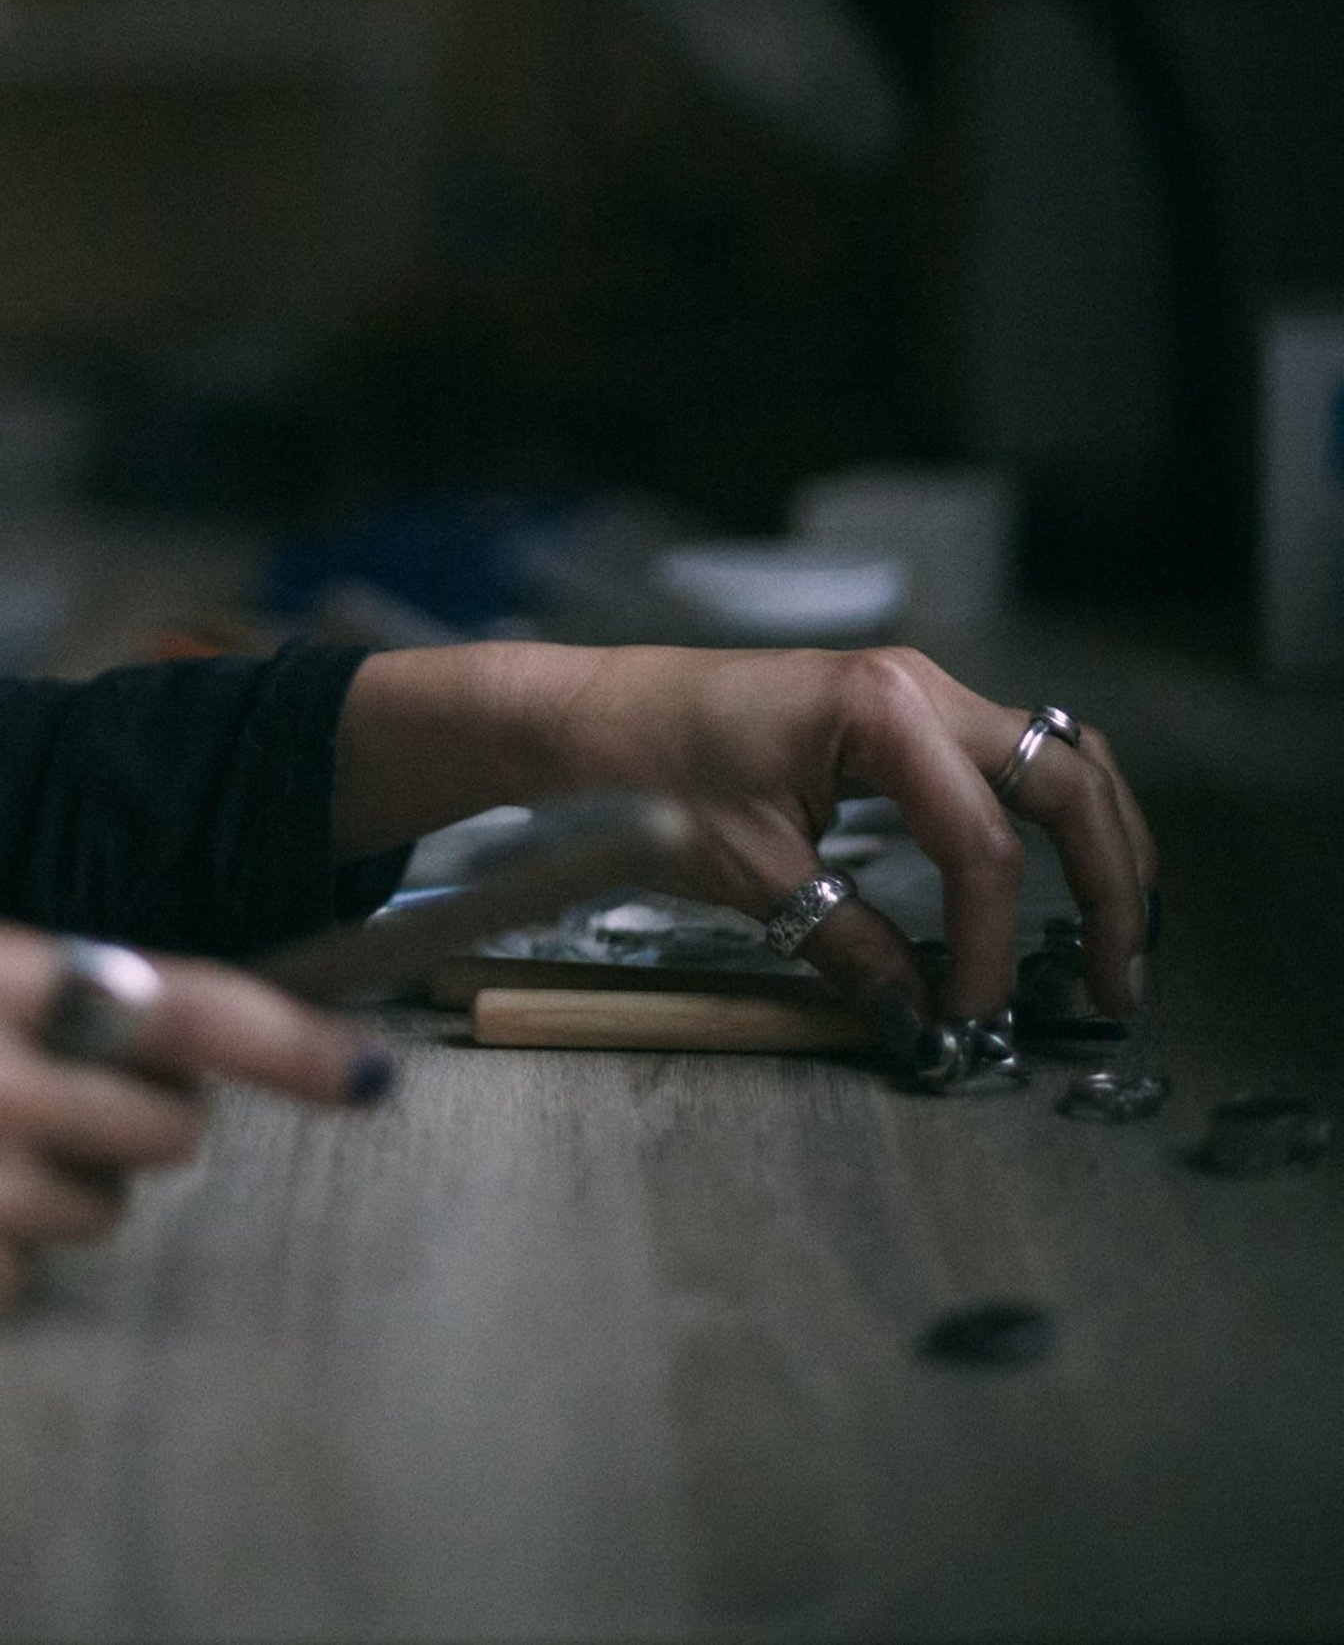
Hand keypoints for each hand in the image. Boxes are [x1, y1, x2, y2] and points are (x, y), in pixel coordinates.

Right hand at [0, 920, 382, 1429]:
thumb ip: (29, 975)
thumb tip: (173, 1013)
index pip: (176, 1001)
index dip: (289, 1041)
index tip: (368, 1069)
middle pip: (168, 1122)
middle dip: (138, 1115)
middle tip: (50, 1102)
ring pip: (111, 1205)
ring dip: (63, 1185)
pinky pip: (35, 1273)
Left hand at [336, 641, 1156, 1021]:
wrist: (583, 719)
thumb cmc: (645, 771)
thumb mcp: (745, 871)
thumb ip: (844, 946)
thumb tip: (918, 1019)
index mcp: (882, 710)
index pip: (981, 844)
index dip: (989, 942)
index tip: (972, 1014)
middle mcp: (917, 686)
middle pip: (1066, 776)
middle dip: (1107, 879)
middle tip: (1118, 980)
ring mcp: (915, 693)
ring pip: (1056, 757)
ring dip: (1101, 839)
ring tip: (1120, 933)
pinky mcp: (899, 716)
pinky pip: (1008, 760)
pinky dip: (1052, 818)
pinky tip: (1060, 879)